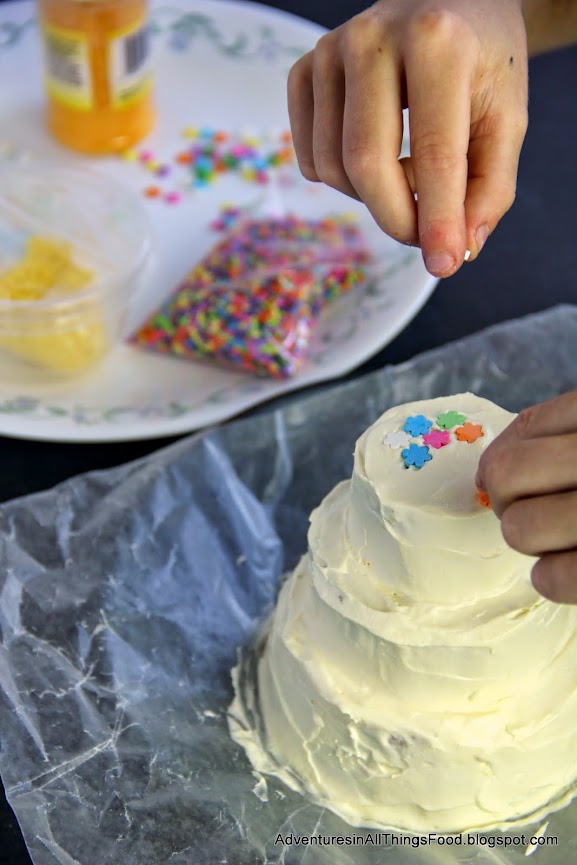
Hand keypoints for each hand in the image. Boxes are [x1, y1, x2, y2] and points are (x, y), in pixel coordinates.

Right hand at [288, 0, 527, 277]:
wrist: (448, 2)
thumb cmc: (481, 62)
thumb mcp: (506, 120)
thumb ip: (490, 188)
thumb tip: (458, 249)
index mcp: (437, 42)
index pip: (433, 153)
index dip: (437, 220)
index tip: (444, 265)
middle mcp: (373, 38)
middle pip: (367, 165)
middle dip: (397, 219)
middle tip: (425, 237)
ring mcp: (329, 51)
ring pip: (333, 168)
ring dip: (372, 198)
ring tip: (409, 179)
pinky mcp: (304, 69)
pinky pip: (310, 158)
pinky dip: (341, 180)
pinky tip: (375, 158)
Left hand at [476, 391, 576, 603]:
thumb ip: (561, 440)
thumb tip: (491, 472)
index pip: (525, 429)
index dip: (500, 459)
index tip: (501, 479)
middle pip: (504, 474)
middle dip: (508, 499)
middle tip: (534, 509)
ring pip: (519, 528)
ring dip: (532, 539)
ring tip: (561, 538)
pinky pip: (554, 578)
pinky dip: (552, 579)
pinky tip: (568, 567)